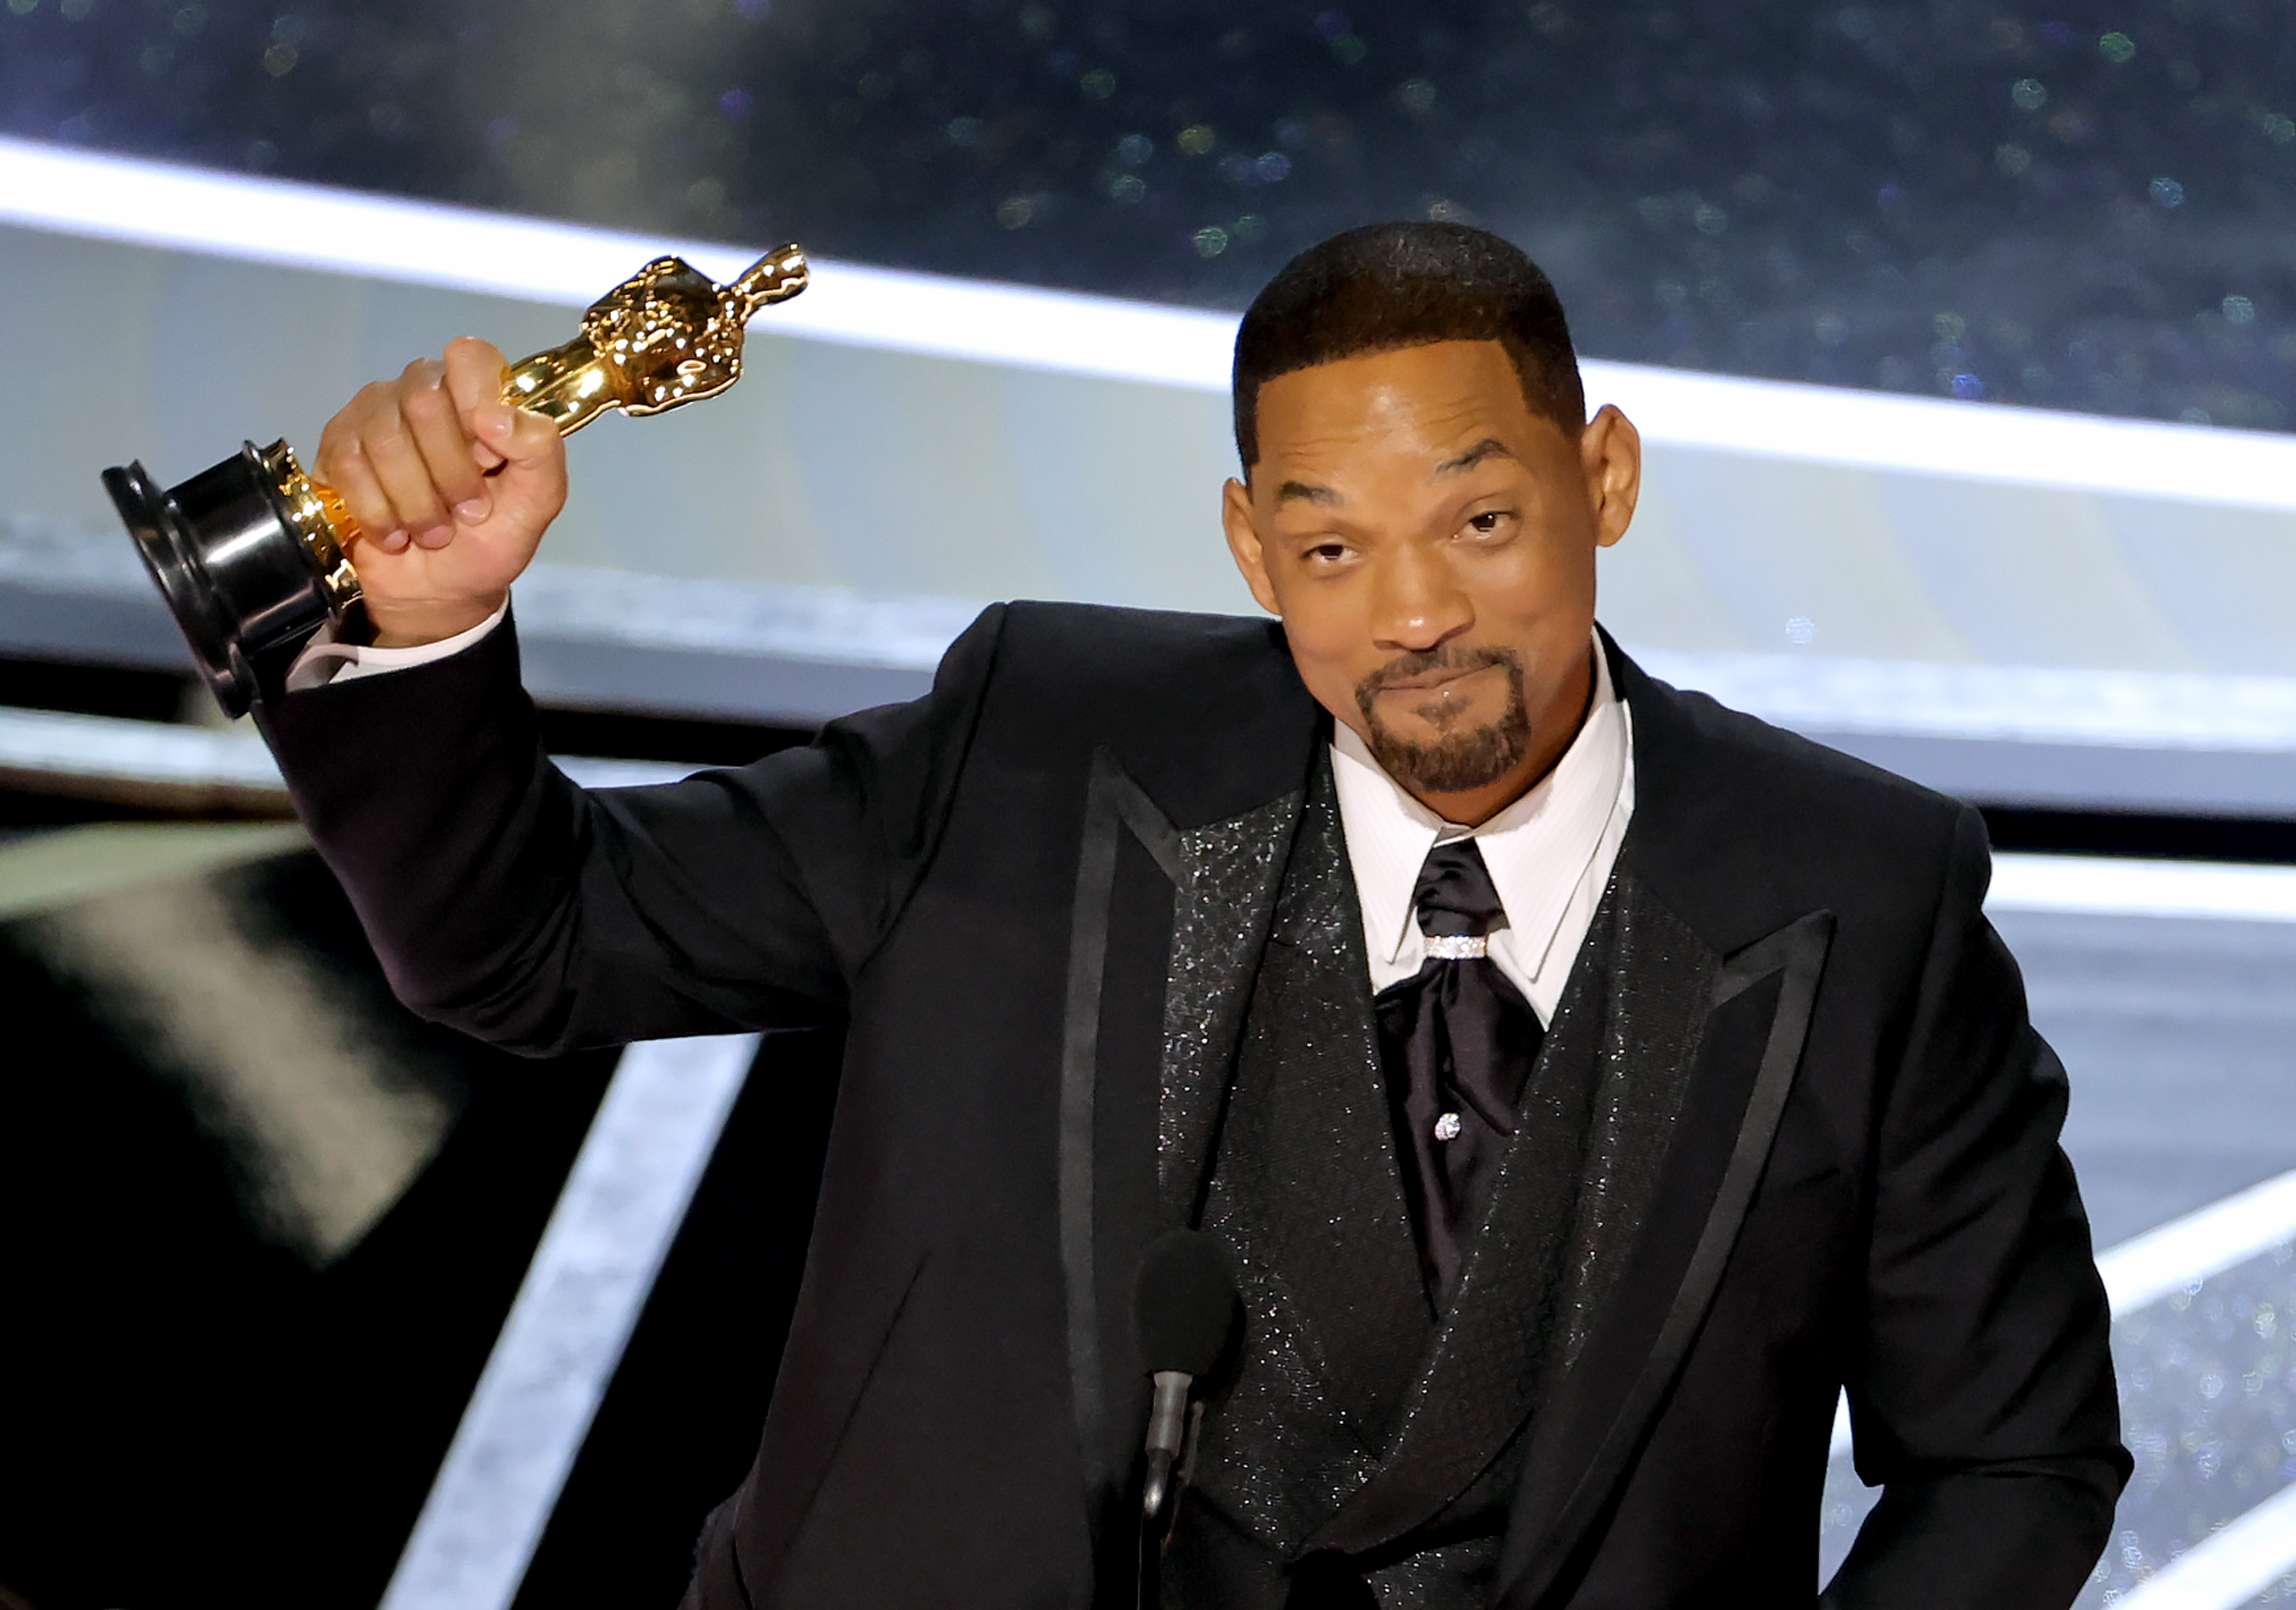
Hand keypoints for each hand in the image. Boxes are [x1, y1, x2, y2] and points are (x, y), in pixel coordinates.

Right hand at [313, 337, 567, 646]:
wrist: (438, 592)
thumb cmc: (488, 541)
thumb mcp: (537, 504)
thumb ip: (541, 452)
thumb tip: (496, 414)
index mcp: (476, 394)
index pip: (470, 358)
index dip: (478, 407)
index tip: (490, 460)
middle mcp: (422, 390)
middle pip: (425, 401)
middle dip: (451, 473)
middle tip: (467, 512)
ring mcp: (373, 413)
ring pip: (385, 437)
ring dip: (416, 502)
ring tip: (432, 532)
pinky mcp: (335, 445)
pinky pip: (349, 465)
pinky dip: (379, 513)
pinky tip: (394, 533)